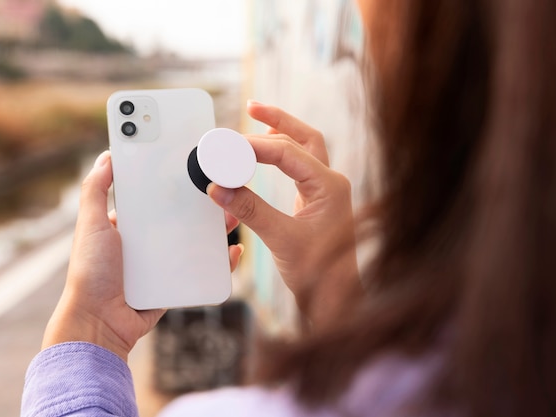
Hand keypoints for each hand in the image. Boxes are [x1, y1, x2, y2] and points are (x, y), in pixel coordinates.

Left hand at [42, 151, 242, 359]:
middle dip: (200, 204)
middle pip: (178, 218)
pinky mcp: (174, 285)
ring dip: (214, 230)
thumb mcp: (90, 225)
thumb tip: (107, 156)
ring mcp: (161, 265)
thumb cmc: (90, 273)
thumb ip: (95, 191)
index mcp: (127, 226)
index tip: (190, 166)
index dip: (170, 183)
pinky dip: (217, 262)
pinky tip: (232, 251)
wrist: (100, 322)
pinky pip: (199, 271)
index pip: (153, 198)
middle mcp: (145, 244)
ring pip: (193, 242)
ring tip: (232, 215)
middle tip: (220, 188)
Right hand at [208, 102, 361, 327]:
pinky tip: (265, 153)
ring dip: (281, 132)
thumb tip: (218, 188)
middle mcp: (331, 182)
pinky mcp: (315, 200)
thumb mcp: (280, 238)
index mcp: (329, 186)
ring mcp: (325, 190)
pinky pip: (299, 166)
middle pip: (304, 137)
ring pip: (304, 148)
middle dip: (277, 120)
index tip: (228, 146)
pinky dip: (281, 154)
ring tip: (256, 117)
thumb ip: (249, 210)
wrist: (336, 297)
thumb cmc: (319, 273)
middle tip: (251, 107)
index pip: (289, 152)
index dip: (256, 146)